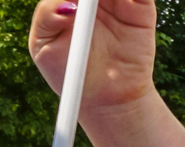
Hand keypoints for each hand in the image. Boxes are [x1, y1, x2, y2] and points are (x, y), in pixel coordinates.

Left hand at [29, 0, 157, 112]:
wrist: (105, 98)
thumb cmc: (69, 74)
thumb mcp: (44, 49)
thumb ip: (47, 18)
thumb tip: (66, 2)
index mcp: (66, 0)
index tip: (75, 2)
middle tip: (94, 1)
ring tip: (111, 2)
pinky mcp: (140, 5)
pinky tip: (127, 1)